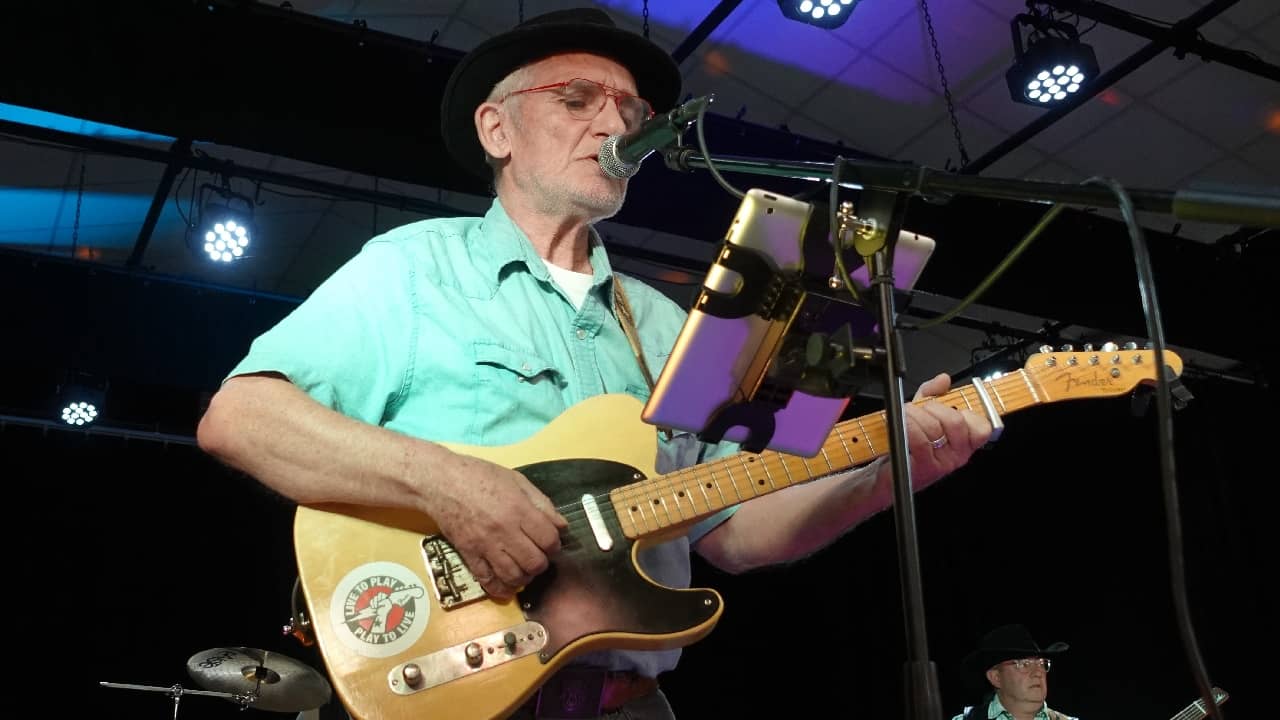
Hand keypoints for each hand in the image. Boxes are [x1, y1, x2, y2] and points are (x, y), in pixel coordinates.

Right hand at [420, 452, 567, 598]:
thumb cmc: (480, 475)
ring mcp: (485, 545)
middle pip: (534, 562)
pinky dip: (500, 588)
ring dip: (524, 578)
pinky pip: (487, 581)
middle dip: (542, 562)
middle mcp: (504, 531)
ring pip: (513, 576)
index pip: (549, 540)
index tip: (550, 542)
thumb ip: (542, 503)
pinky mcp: (469, 554)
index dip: (555, 544)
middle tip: (537, 555)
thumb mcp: (517, 480)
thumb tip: (562, 526)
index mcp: (518, 510)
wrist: (440, 482)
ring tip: (524, 569)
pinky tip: (506, 584)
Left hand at [902, 372, 991, 486]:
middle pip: (955, 421)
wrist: (889, 472)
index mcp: (964, 442)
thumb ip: (934, 393)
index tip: (949, 407)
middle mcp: (959, 454)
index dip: (966, 412)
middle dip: (933, 408)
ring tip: (905, 414)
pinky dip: (909, 426)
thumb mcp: (923, 413)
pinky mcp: (926, 468)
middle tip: (920, 409)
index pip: (982, 427)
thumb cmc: (908, 444)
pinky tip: (902, 422)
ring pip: (935, 428)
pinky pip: (921, 440)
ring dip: (915, 415)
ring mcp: (944, 463)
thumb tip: (943, 379)